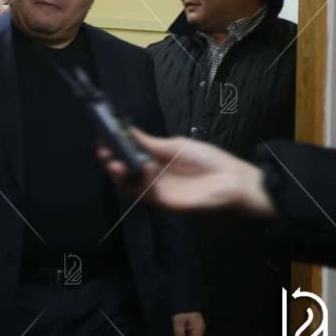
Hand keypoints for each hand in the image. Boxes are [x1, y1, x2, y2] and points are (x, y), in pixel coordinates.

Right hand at [99, 129, 273, 216]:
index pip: (129, 158)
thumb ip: (151, 143)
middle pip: (126, 174)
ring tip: (112, 162)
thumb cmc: (209, 161)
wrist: (233, 180)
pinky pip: (150, 194)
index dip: (116, 150)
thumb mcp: (177, 146)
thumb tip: (130, 131)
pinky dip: (145, 181)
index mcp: (156, 163)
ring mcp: (160, 193)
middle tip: (102, 152)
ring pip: (133, 187)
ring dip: (121, 175)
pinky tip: (145, 167)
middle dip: (112, 163)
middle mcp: (154, 179)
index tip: (103, 139)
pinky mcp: (168, 204)